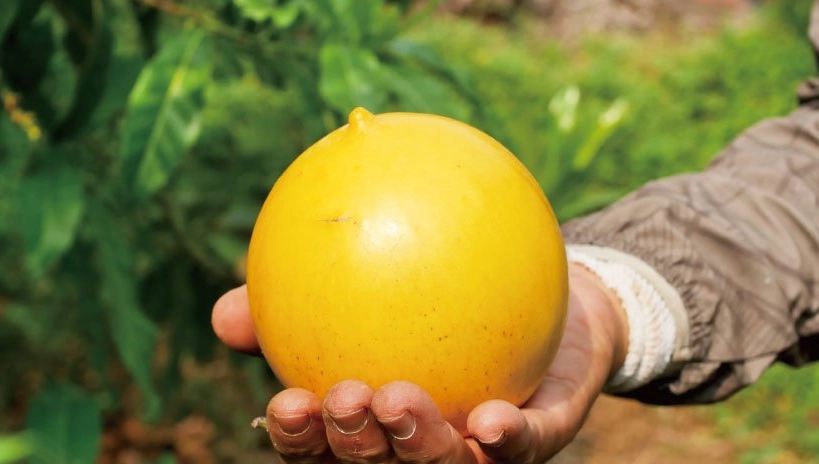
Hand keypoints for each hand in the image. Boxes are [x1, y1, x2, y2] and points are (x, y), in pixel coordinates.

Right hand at [212, 263, 627, 462]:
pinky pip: (525, 445)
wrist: (539, 294)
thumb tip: (225, 311)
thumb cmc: (439, 297)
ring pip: (444, 463)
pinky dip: (506, 439)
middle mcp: (420, 440)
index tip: (285, 403)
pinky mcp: (539, 434)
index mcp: (376, 419)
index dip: (301, 438)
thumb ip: (297, 301)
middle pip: (378, 463)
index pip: (325, 444)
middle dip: (354, 444)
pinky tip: (490, 420)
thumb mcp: (366, 288)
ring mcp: (479, 444)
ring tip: (396, 398)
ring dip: (418, 442)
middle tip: (342, 399)